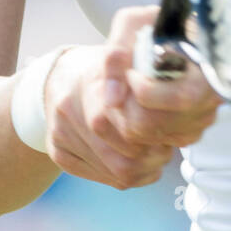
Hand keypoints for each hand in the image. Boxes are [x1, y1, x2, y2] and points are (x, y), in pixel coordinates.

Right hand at [43, 6, 222, 189]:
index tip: (171, 128)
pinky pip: (104, 178)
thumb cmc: (104, 65)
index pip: (133, 127)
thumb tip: (168, 96)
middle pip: (127, 157)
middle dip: (156, 155)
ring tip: (157, 153)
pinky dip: (129, 176)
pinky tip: (140, 163)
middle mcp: (69, 111)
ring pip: (119, 174)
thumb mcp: (128, 52)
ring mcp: (61, 135)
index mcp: (90, 85)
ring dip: (147, 168)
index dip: (160, 134)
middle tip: (168, 143)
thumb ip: (146, 71)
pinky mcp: (58, 153)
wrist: (62, 74)